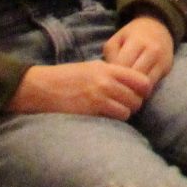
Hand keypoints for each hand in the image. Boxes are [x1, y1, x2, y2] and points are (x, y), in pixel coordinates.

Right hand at [9, 60, 156, 118]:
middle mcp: (107, 82)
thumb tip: (132, 81)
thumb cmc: (67, 76)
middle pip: (137, 97)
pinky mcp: (90, 111)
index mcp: (109, 69)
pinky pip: (114, 118)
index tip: (140, 94)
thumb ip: (113, 72)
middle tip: (128, 105)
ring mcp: (99, 97)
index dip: (145, 89)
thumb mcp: (92, 66)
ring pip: (128, 110)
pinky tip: (107, 117)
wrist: (42, 87)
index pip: (142, 80)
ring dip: (125, 113)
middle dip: (136, 103)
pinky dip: (115, 120)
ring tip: (116, 112)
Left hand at [100, 16, 174, 94]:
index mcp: (138, 42)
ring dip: (133, 90)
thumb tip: (111, 77)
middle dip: (122, 85)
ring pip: (145, 83)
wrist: (159, 27)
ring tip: (123, 92)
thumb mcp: (117, 39)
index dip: (112, 75)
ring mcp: (162, 60)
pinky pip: (153, 84)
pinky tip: (134, 89)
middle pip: (135, 76)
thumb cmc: (132, 35)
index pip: (123, 65)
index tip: (106, 80)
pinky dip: (142, 90)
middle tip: (113, 90)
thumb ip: (110, 56)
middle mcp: (153, 51)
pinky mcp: (167, 68)